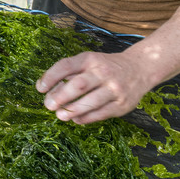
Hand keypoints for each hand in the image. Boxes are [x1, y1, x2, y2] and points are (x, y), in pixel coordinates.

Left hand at [35, 50, 157, 125]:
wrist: (139, 69)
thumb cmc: (105, 67)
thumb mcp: (89, 61)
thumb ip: (69, 72)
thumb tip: (46, 89)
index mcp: (90, 59)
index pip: (66, 65)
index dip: (51, 76)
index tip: (40, 88)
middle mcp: (103, 72)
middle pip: (78, 85)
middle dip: (61, 97)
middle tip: (48, 105)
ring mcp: (114, 88)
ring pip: (90, 102)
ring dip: (72, 110)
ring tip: (60, 115)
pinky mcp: (122, 104)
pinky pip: (101, 113)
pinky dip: (86, 118)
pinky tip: (76, 119)